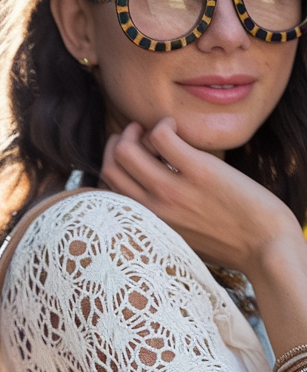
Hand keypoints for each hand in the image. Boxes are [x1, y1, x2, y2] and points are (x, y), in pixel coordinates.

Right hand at [100, 118, 302, 280]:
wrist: (263, 246)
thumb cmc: (228, 244)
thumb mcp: (184, 241)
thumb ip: (163, 222)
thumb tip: (154, 202)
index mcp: (149, 225)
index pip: (107, 191)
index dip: (112, 165)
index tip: (129, 154)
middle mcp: (154, 209)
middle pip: (110, 167)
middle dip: (118, 143)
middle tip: (137, 135)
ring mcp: (174, 191)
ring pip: (127, 151)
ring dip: (135, 130)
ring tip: (156, 129)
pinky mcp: (199, 172)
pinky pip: (162, 136)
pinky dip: (164, 124)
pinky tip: (177, 127)